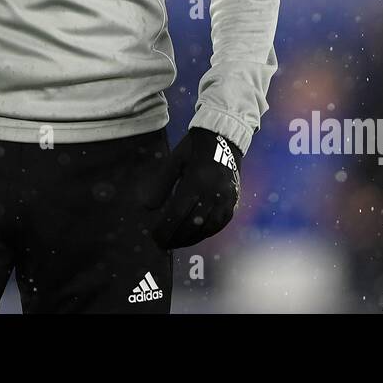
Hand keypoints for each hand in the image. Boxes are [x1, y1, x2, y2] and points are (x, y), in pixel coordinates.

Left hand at [142, 127, 242, 248]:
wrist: (224, 137)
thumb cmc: (194, 148)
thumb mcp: (175, 161)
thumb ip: (162, 184)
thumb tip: (147, 207)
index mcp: (197, 181)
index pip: (178, 213)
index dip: (165, 228)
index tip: (154, 236)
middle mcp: (213, 193)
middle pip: (192, 224)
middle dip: (176, 237)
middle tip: (162, 244)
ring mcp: (226, 198)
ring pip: (208, 227)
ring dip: (191, 238)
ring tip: (177, 243)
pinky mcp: (234, 200)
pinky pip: (221, 223)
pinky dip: (207, 233)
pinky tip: (196, 236)